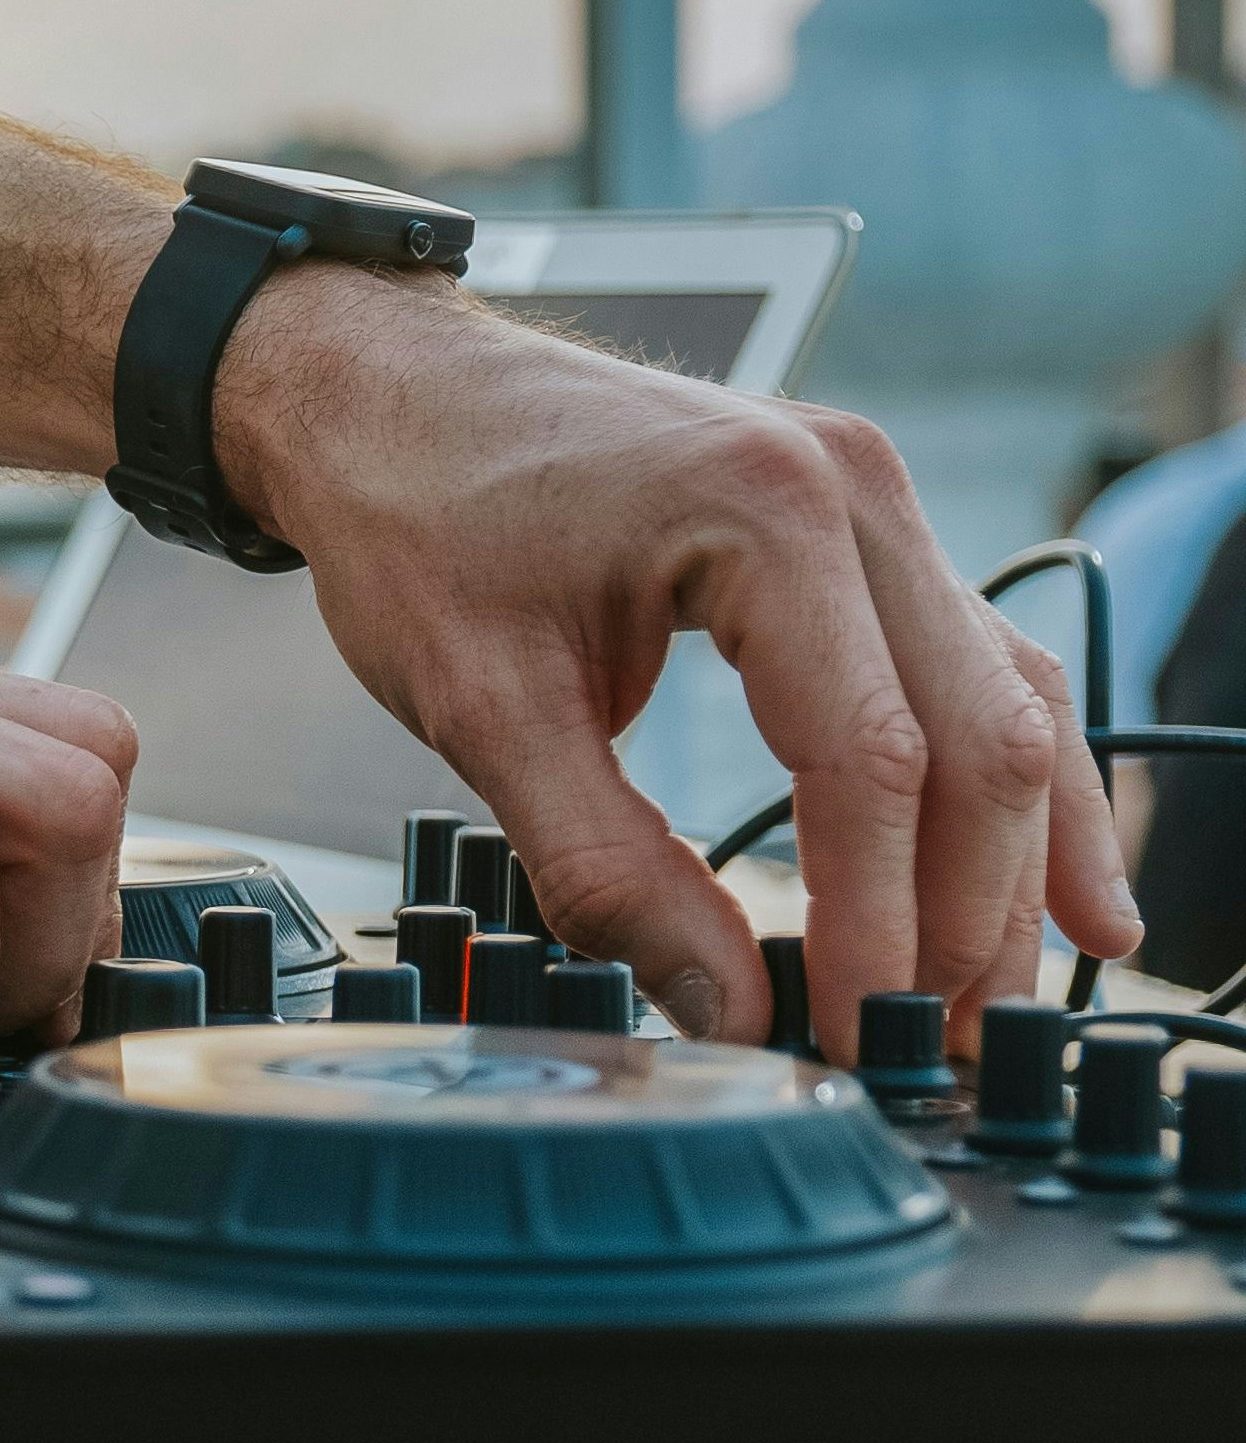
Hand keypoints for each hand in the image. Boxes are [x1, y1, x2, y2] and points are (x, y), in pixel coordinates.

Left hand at [224, 267, 1138, 1054]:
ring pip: (1006, 709)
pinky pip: (978, 668)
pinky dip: (1014, 784)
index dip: (875, 919)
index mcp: (764, 509)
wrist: (384, 393)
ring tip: (993, 1007)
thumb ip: (604, 868)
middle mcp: (853, 489)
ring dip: (1014, 868)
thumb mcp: (479, 704)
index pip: (871, 759)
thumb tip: (721, 1008)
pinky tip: (1058, 891)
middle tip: (933, 1050)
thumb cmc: (416, 511)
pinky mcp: (862, 532)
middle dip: (968, 915)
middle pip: (980, 741)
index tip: (855, 1031)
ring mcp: (873, 501)